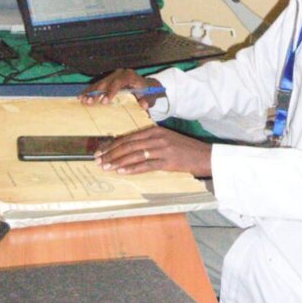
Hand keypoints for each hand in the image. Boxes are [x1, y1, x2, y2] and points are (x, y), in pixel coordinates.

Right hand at [80, 68, 161, 109]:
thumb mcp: (151, 97)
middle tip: (89, 102)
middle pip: (106, 82)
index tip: (104, 102)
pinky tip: (81, 97)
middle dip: (96, 92)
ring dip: (90, 92)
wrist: (148, 86)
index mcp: (130, 76)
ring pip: (100, 83)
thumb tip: (143, 104)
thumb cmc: (149, 92)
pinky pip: (98, 85)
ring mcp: (113, 76)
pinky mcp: (109, 80)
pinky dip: (90, 91)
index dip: (111, 91)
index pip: (119, 82)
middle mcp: (120, 74)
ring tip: (82, 101)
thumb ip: (147, 100)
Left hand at [95, 125, 211, 177]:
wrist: (203, 155)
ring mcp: (162, 149)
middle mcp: (157, 138)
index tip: (100, 150)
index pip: (128, 137)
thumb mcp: (166, 139)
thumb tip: (128, 148)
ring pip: (134, 155)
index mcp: (155, 130)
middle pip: (128, 145)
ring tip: (106, 167)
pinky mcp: (167, 162)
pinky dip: (132, 169)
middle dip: (111, 153)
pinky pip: (145, 165)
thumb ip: (149, 141)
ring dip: (117, 162)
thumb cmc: (183, 148)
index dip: (112, 144)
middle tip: (98, 160)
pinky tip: (121, 172)